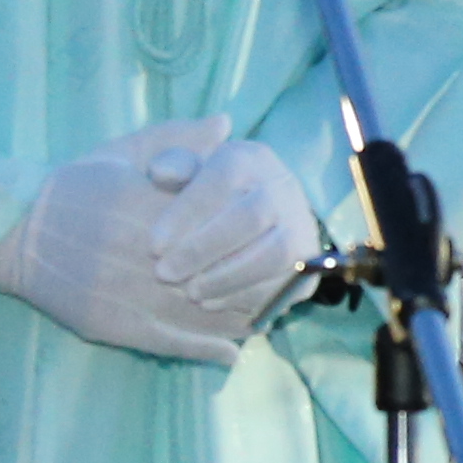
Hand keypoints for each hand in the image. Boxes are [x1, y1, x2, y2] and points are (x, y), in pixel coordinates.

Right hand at [0, 116, 274, 363]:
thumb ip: (176, 140)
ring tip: (264, 316)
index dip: (249, 240)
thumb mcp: (123, 153)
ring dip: (237, 317)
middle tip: (279, 284)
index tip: (270, 240)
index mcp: (149, 208)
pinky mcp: (116, 324)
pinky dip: (208, 347)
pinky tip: (231, 350)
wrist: (15, 232)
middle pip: (218, 274)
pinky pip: (173, 342)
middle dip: (251, 281)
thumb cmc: (72, 187)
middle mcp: (144, 255)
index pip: (218, 228)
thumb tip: (226, 124)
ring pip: (202, 314)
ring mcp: (130, 294)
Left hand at [147, 136, 320, 344]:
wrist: (249, 216)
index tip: (153, 246)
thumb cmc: (202, 194)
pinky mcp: (308, 260)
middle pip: (251, 217)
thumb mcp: (183, 173)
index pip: (221, 179)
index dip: (186, 213)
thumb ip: (170, 168)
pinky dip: (246, 297)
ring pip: (274, 254)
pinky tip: (211, 303)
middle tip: (164, 274)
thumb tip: (162, 171)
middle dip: (203, 250)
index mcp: (249, 158)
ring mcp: (301, 223)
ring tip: (189, 294)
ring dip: (227, 278)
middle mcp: (282, 186)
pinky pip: (285, 283)